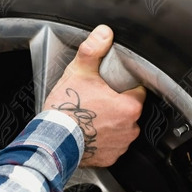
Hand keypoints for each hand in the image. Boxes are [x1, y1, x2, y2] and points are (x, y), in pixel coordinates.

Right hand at [43, 24, 145, 166]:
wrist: (53, 140)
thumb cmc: (66, 109)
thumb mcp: (80, 71)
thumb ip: (94, 49)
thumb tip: (104, 33)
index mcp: (129, 107)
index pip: (138, 90)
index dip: (125, 84)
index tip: (112, 84)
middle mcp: (129, 129)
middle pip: (129, 109)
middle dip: (117, 103)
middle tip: (98, 98)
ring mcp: (120, 146)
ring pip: (122, 128)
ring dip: (111, 122)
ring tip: (92, 115)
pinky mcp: (109, 158)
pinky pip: (112, 145)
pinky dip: (103, 139)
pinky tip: (90, 131)